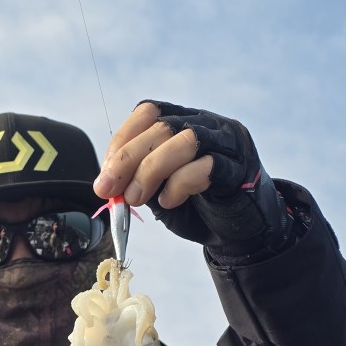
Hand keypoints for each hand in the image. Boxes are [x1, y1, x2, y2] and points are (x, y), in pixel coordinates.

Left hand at [94, 100, 288, 255]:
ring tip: (136, 199)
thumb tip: (106, 182)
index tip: (105, 175)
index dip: (122, 140)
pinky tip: (169, 201)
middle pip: (162, 126)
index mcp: (184, 121)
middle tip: (109, 190)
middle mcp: (207, 124)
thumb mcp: (158, 192)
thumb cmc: (198, 208)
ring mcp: (227, 143)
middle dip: (128, 159)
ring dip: (150, 171)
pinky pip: (207, 167)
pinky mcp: (240, 169)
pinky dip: (179, 185)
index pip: (149, 112)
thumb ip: (136, 181)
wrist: (241, 233)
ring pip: (185, 141)